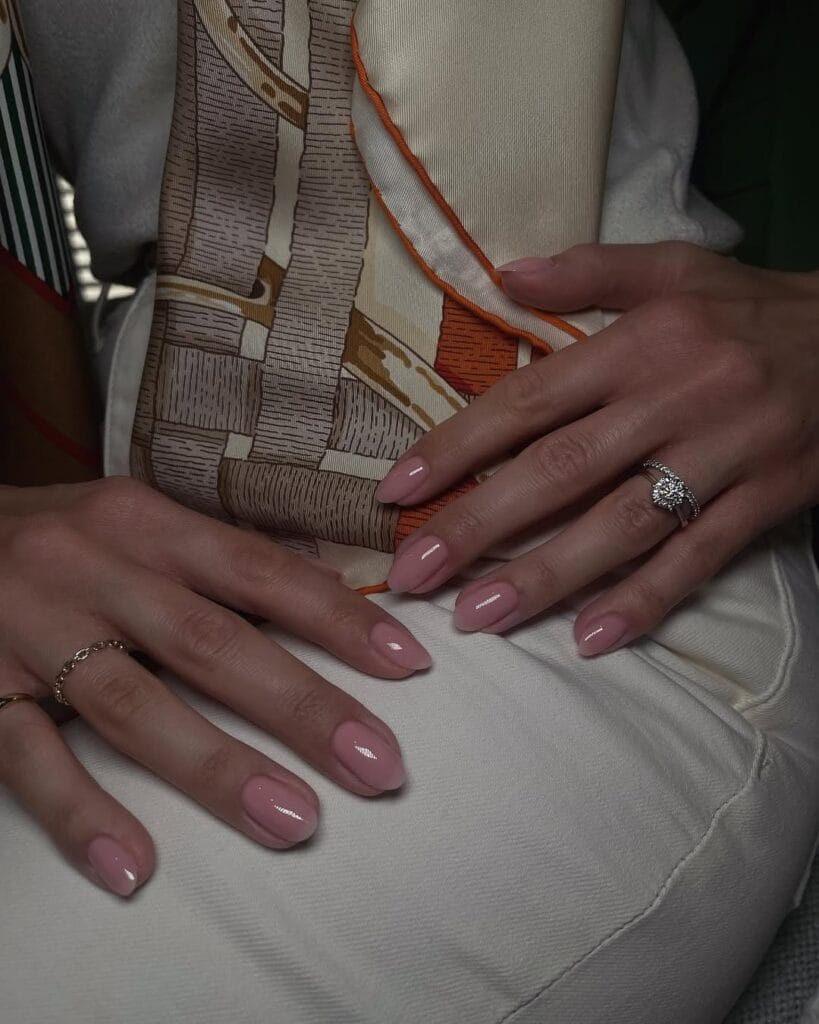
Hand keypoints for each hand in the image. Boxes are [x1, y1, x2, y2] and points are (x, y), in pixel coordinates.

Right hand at [0, 477, 429, 895]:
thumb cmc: (60, 538)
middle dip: (302, 707)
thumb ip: (214, 561)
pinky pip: (27, 757)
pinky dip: (80, 813)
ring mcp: (31, 629)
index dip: (338, 617)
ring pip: (132, 703)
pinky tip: (133, 866)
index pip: (260, 570)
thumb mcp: (135, 523)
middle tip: (379, 766)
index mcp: (146, 523)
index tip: (408, 665)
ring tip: (293, 821)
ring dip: (216, 767)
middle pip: (211, 643)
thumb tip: (326, 587)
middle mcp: (94, 568)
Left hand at [376, 242, 818, 653]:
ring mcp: (723, 456)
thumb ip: (589, 269)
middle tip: (413, 574)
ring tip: (479, 615)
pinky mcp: (765, 501)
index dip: (458, 446)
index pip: (529, 400)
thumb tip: (503, 274)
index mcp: (641, 342)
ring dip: (547, 575)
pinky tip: (590, 639)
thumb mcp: (676, 268)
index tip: (399, 490)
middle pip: (560, 470)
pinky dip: (645, 600)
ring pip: (622, 524)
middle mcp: (675, 399)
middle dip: (479, 525)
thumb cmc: (755, 309)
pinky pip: (699, 559)